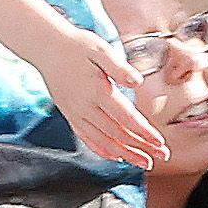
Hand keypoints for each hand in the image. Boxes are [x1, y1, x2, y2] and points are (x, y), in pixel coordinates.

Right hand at [41, 26, 166, 169]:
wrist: (46, 47)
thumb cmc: (76, 46)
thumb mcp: (100, 49)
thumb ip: (119, 68)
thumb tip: (137, 82)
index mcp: (97, 91)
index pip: (126, 118)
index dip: (144, 133)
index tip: (160, 143)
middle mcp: (86, 107)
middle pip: (118, 134)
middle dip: (141, 148)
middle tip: (161, 157)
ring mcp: (76, 113)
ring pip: (103, 141)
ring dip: (125, 154)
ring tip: (143, 162)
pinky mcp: (70, 115)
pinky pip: (87, 138)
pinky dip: (102, 150)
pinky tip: (115, 156)